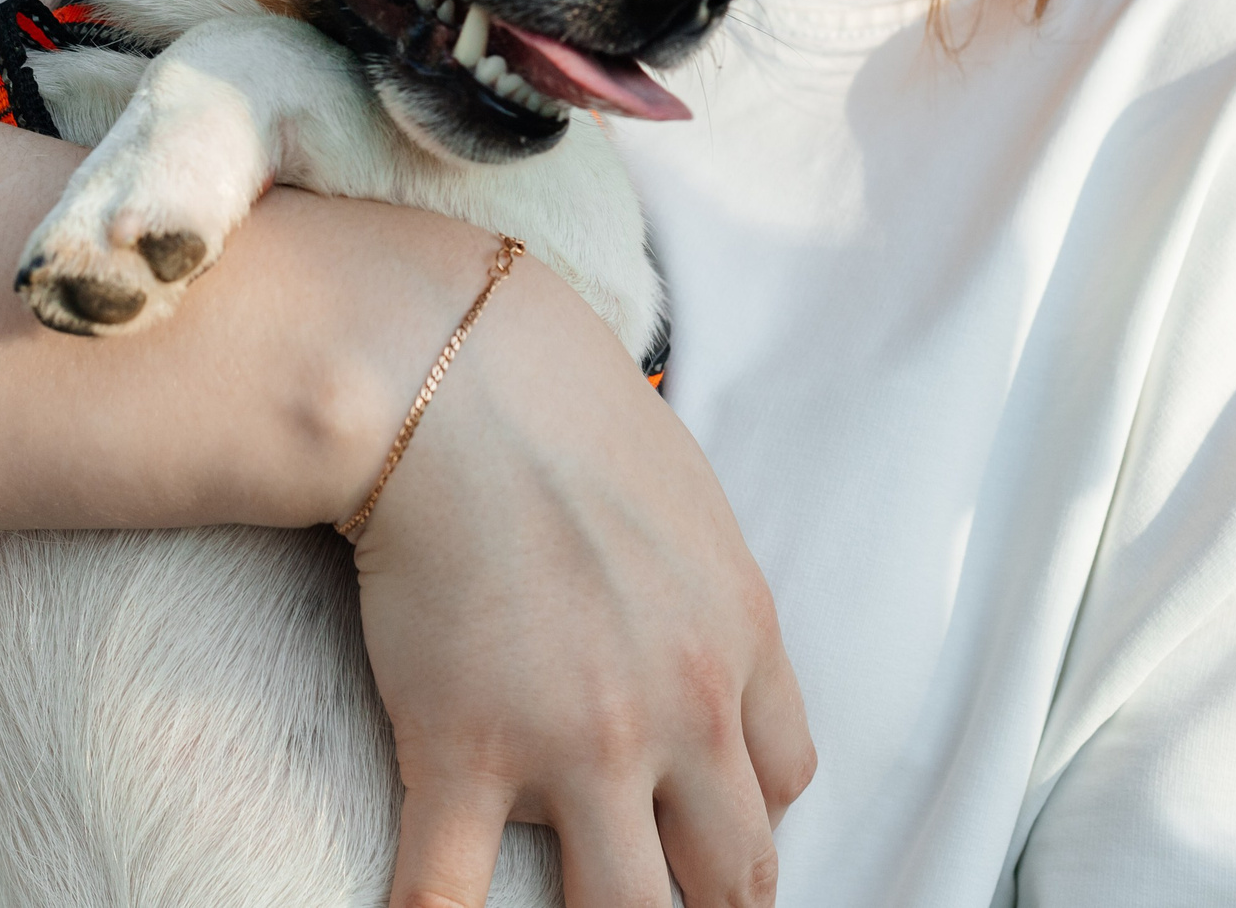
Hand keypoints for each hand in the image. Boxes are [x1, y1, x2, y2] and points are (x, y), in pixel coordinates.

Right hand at [350, 254, 811, 907]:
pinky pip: (451, 894)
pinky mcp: (465, 751)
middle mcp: (682, 709)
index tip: (703, 831)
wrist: (454, 380)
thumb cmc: (560, 411)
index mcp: (739, 639)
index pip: (784, 781)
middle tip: (664, 900)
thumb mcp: (687, 500)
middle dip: (705, 903)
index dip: (746, 822)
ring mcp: (577, 742)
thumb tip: (692, 636)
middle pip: (734, 872)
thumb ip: (704, 594)